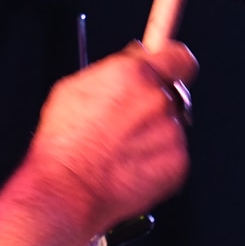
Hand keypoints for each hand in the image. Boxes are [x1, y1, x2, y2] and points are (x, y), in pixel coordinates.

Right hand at [26, 40, 196, 235]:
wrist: (68, 189)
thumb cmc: (64, 143)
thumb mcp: (74, 87)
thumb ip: (115, 67)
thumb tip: (136, 57)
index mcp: (135, 75)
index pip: (179, 56)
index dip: (173, 62)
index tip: (170, 68)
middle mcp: (158, 100)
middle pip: (173, 94)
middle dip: (154, 104)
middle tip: (128, 120)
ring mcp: (171, 133)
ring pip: (172, 126)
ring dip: (154, 133)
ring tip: (122, 149)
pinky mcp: (178, 163)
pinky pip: (174, 154)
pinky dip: (157, 160)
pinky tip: (130, 165)